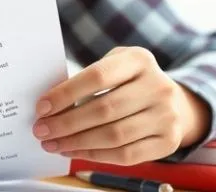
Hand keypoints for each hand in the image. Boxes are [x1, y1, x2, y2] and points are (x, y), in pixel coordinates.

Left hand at [33, 47, 210, 164]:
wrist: (174, 102)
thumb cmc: (130, 81)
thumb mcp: (115, 65)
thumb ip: (87, 77)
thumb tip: (49, 104)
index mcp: (139, 60)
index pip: (97, 76)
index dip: (66, 93)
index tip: (42, 107)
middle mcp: (158, 86)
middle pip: (104, 109)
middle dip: (66, 123)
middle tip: (41, 130)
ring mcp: (167, 116)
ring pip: (113, 136)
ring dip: (76, 143)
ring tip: (53, 144)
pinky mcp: (168, 142)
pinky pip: (126, 154)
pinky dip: (95, 155)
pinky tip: (75, 151)